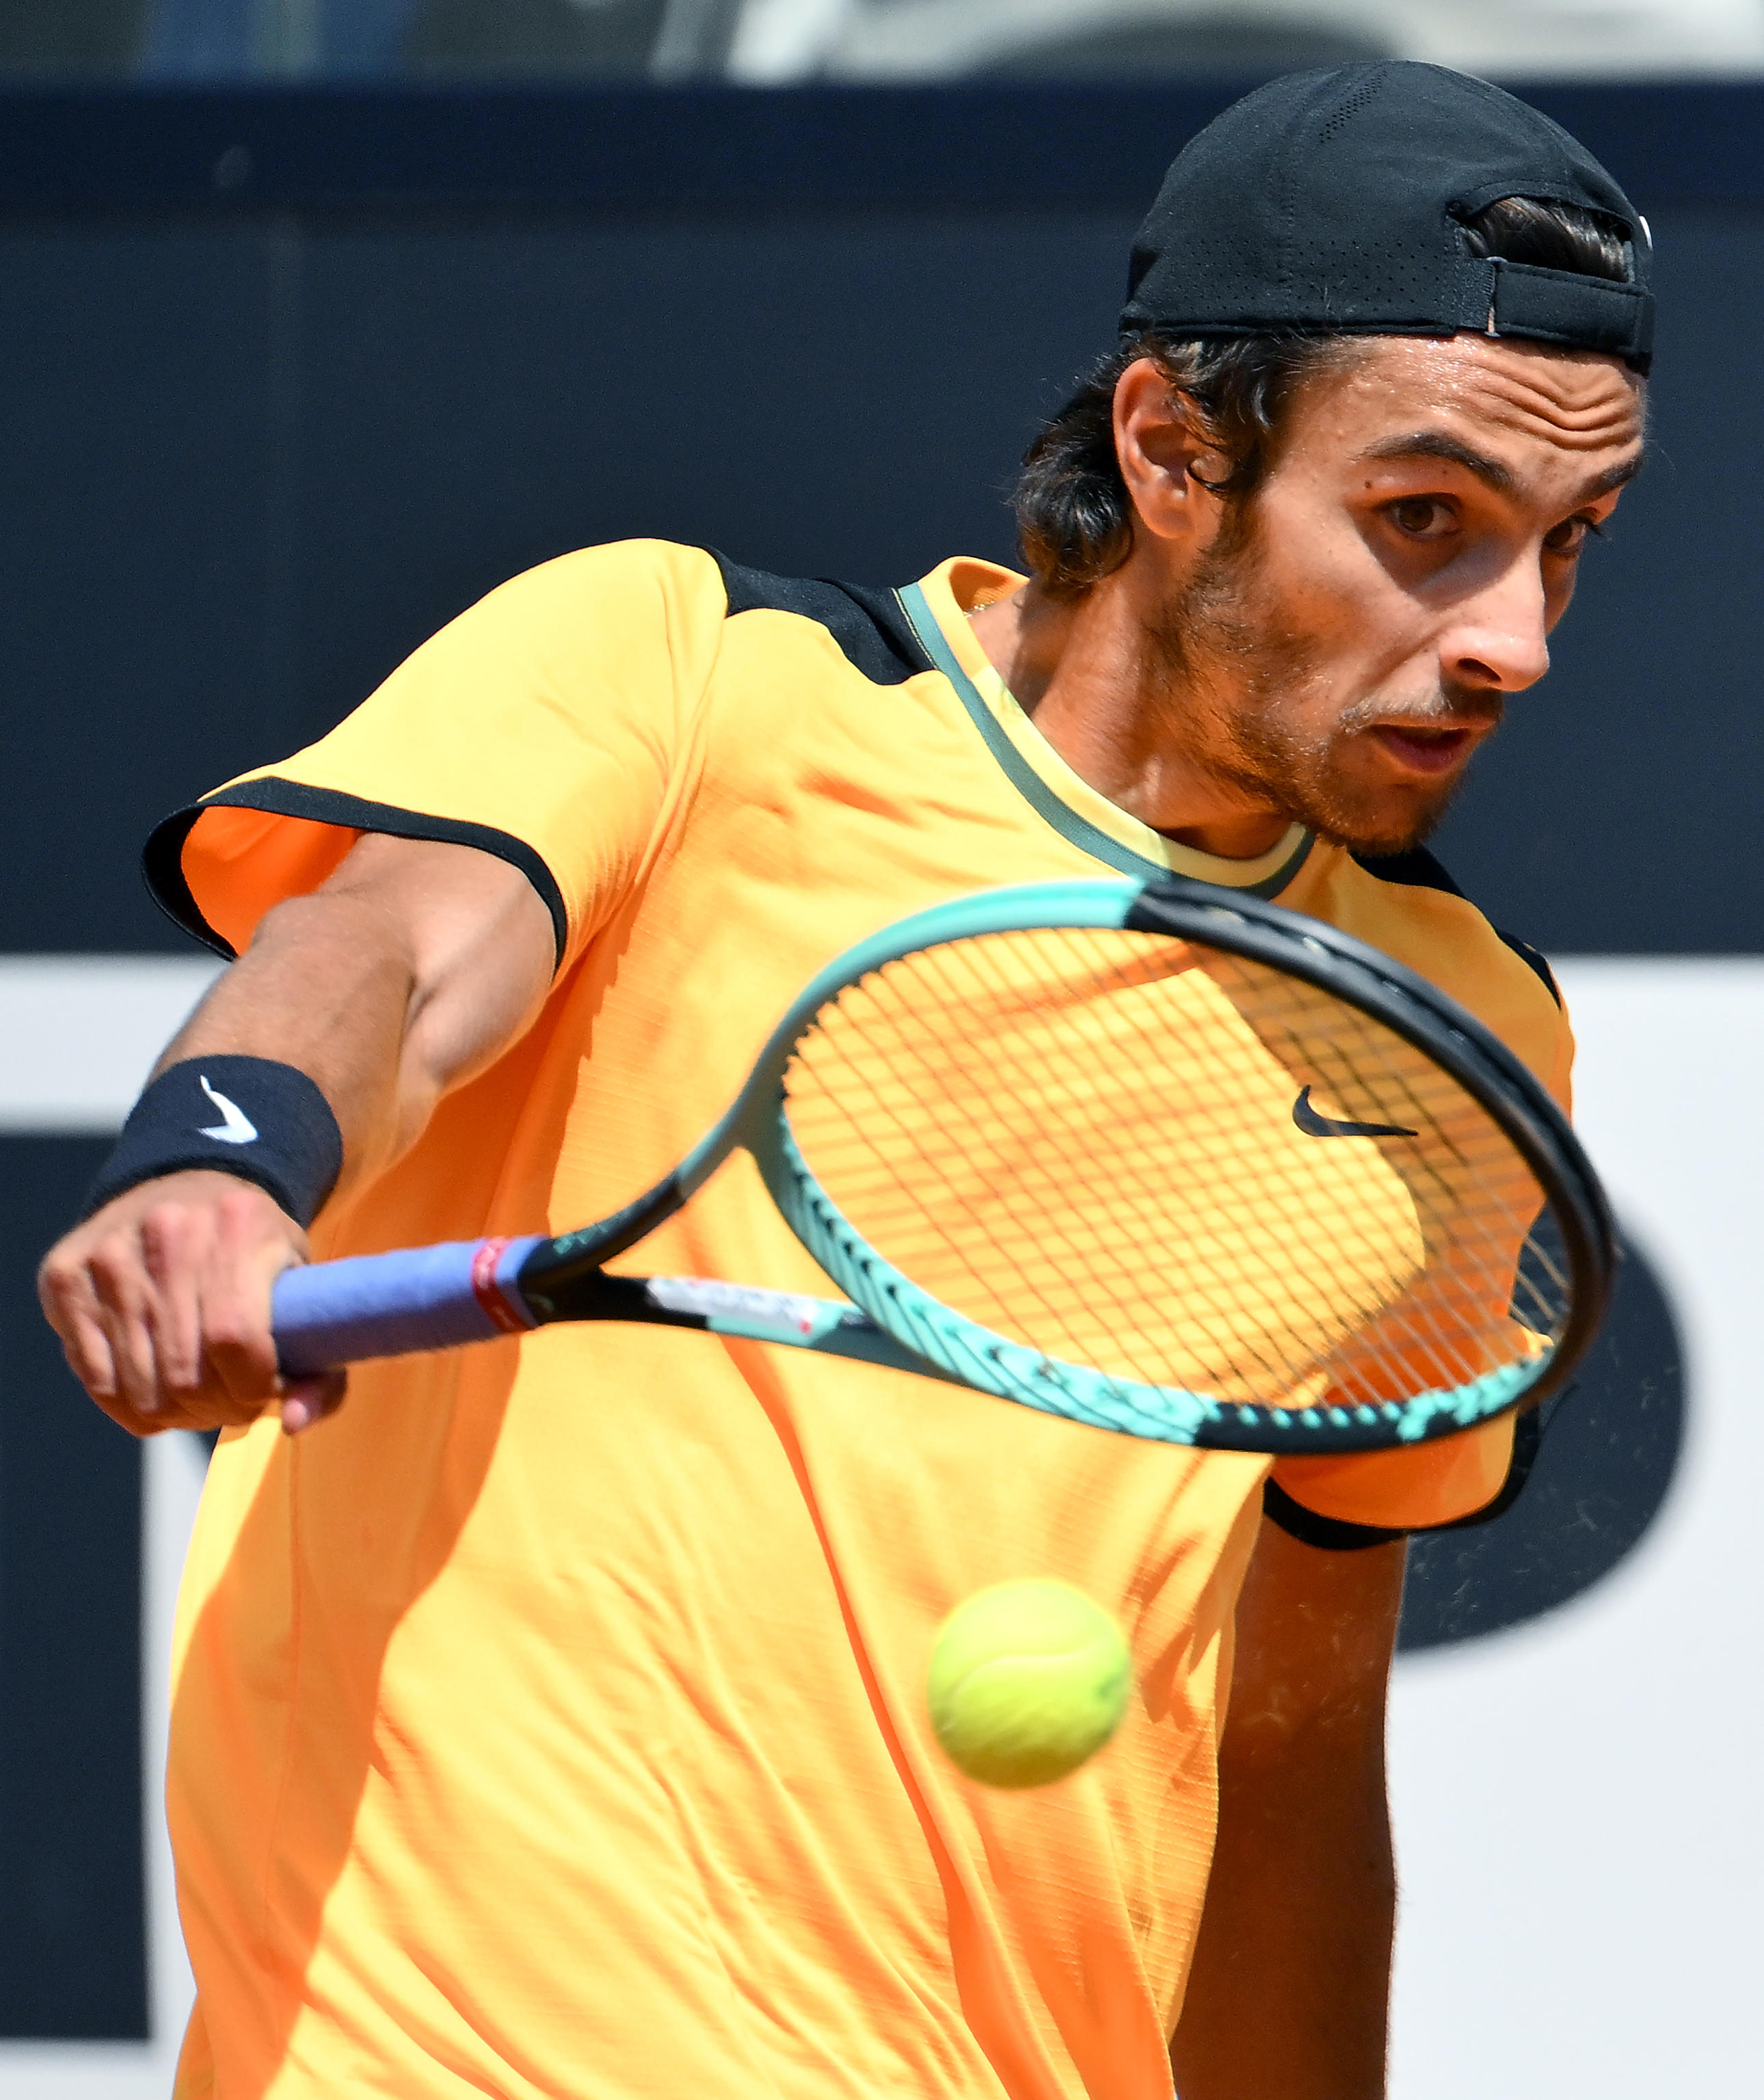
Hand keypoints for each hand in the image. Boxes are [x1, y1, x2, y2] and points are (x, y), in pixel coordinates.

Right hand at [37, 1171, 346, 1438]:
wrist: (185, 1184)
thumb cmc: (256, 1252)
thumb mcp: (305, 1289)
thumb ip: (322, 1365)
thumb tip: (293, 1422)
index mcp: (239, 1223)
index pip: (236, 1339)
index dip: (253, 1387)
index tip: (265, 1389)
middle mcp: (167, 1231)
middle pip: (185, 1374)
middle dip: (218, 1408)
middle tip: (232, 1400)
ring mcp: (107, 1253)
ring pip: (140, 1390)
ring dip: (177, 1415)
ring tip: (200, 1395)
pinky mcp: (64, 1277)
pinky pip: (98, 1382)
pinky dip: (134, 1406)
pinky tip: (159, 1385)